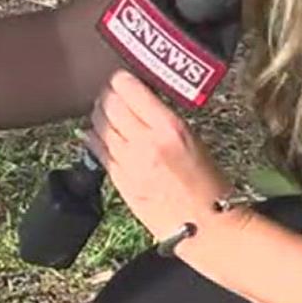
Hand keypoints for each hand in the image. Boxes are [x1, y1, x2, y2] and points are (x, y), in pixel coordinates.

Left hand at [84, 70, 234, 242]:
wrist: (203, 225)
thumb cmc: (208, 185)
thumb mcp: (192, 139)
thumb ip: (163, 119)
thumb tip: (141, 101)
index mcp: (169, 127)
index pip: (130, 89)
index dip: (122, 79)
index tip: (123, 77)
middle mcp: (144, 142)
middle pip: (109, 104)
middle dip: (108, 94)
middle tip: (111, 93)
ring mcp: (128, 161)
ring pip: (99, 125)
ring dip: (99, 114)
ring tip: (105, 110)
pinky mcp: (118, 179)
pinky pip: (97, 149)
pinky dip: (93, 137)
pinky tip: (94, 132)